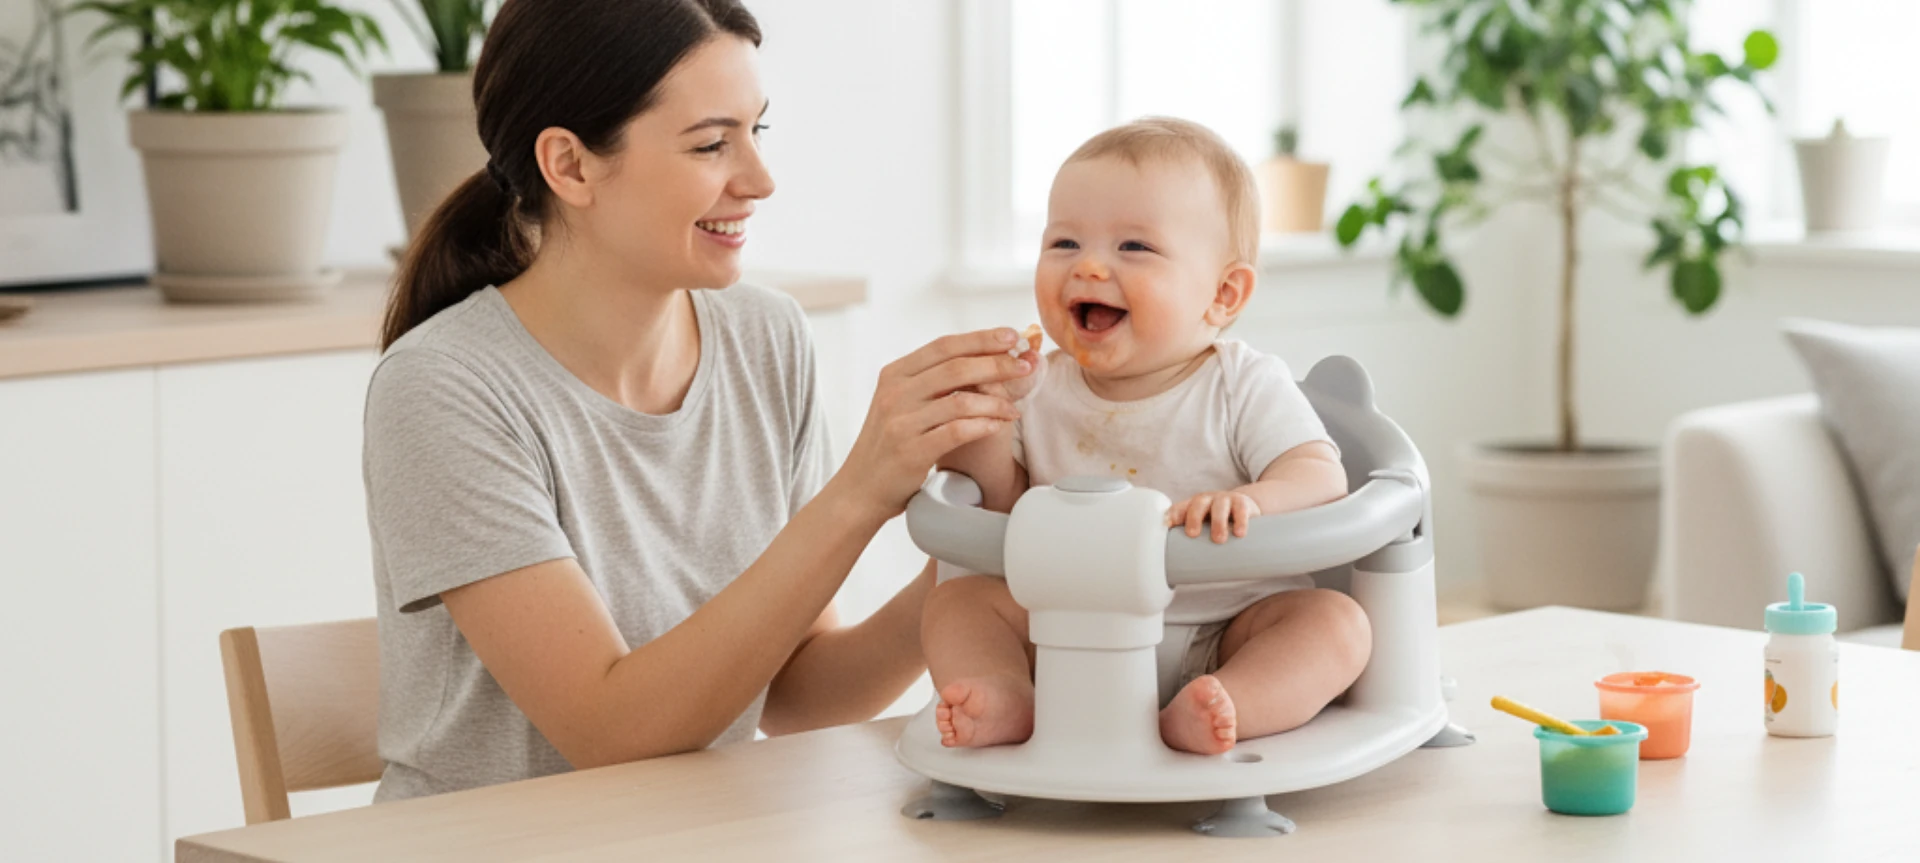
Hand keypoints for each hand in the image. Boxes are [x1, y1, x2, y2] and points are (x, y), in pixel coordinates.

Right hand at [834, 329, 1035, 519]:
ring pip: (961, 400)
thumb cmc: (889, 443)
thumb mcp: (900, 402)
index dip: (981, 339)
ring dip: (996, 401)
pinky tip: (998, 425)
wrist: (861, 487)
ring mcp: (901, 421)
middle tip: (1024, 367)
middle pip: (956, 368)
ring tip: (1014, 407)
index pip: (944, 346)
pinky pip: (957, 431)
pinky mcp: (912, 450)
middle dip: (997, 364)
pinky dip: (983, 425)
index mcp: (895, 374)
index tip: (1012, 337)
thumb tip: (980, 358)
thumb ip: (930, 381)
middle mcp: (895, 392)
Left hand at [1167, 490, 1262, 543]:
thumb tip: (1184, 578)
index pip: (1181, 507)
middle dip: (1193, 518)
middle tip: (1192, 534)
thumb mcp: (1204, 530)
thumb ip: (1195, 547)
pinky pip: (1241, 509)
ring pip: (1219, 506)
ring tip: (1219, 540)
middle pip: (1198, 504)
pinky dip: (1240, 520)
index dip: (1173, 514)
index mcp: (1193, 506)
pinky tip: (1239, 533)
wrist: (1246, 508)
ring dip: (1218, 522)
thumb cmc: (1218, 524)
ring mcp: (1225, 499)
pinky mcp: (1242, 503)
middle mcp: (1208, 500)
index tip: (1167, 524)